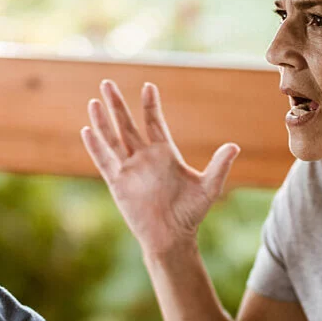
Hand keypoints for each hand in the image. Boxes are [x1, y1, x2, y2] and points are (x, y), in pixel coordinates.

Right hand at [80, 80, 239, 252]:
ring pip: (113, 139)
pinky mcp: (118, 183)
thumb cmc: (190, 213)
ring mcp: (129, 169)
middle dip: (118, 105)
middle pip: (127, 125)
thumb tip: (233, 146)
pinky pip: (104, 161)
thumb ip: (219, 166)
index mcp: (165, 154)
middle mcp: (144, 158)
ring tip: (94, 101)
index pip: (154, 123)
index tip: (148, 86)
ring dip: (103, 121)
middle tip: (108, 82)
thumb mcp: (209, 187)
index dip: (150, 105)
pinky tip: (87, 129)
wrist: (172, 237)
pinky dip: (96, 146)